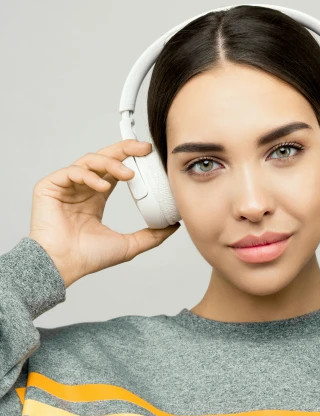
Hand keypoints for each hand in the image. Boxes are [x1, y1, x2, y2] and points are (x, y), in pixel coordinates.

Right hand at [28, 140, 179, 287]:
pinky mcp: (49, 186)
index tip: (150, 155)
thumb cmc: (87, 258)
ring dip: (111, 163)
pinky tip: (104, 187)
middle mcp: (81, 188)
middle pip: (104, 158)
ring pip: (90, 160)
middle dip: (125, 150)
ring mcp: (65, 186)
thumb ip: (151, 235)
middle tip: (145, 149)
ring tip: (129, 174)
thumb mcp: (129, 245)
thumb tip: (173, 226)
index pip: (114, 170)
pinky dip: (90, 176)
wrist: (63, 266)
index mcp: (96, 197)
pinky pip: (72, 171)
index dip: (131, 159)